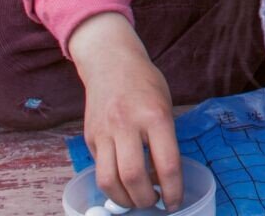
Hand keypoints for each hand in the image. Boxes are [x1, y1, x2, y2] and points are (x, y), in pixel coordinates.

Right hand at [70, 13, 181, 211]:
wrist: (110, 62)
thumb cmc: (145, 83)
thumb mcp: (165, 105)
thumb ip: (166, 138)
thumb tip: (166, 175)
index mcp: (155, 116)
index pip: (167, 164)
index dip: (173, 190)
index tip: (175, 202)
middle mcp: (127, 125)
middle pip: (133, 177)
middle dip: (145, 199)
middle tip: (154, 203)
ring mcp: (104, 132)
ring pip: (108, 180)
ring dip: (124, 200)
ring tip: (136, 200)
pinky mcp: (89, 138)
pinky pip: (99, 169)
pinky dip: (112, 184)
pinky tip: (123, 184)